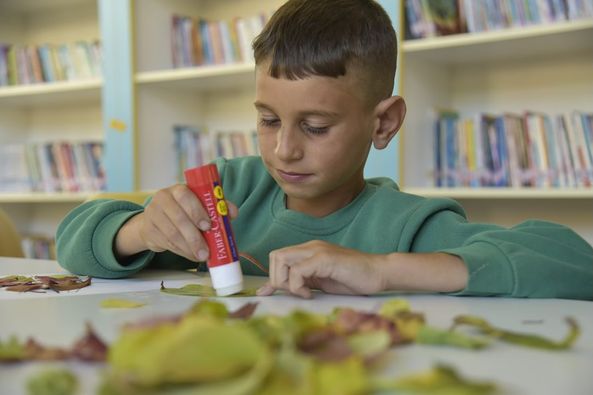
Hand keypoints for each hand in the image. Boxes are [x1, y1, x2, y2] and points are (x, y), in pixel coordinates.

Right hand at [115, 184, 237, 261]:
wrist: (155, 220)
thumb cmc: (183, 210)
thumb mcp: (199, 204)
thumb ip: (216, 206)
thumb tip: (232, 212)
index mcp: (177, 189)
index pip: (185, 196)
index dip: (197, 211)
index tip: (208, 226)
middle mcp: (162, 199)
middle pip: (179, 218)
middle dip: (195, 237)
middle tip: (206, 250)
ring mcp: (153, 214)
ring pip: (172, 234)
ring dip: (189, 248)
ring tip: (202, 256)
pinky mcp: (149, 230)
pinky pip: (167, 244)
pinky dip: (182, 252)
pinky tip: (192, 255)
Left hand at [256, 240, 385, 298]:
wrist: (379, 273)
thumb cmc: (353, 279)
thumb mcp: (320, 282)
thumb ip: (301, 282)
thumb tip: (273, 291)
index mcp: (309, 251)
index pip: (277, 257)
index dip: (273, 277)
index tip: (279, 294)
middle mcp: (310, 247)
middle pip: (275, 256)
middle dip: (277, 279)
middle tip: (295, 293)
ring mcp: (317, 251)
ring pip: (282, 259)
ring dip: (285, 281)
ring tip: (303, 293)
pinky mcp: (325, 258)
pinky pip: (298, 270)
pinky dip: (298, 286)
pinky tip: (310, 294)